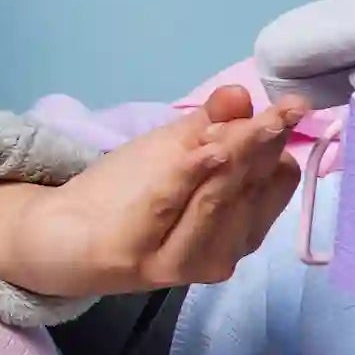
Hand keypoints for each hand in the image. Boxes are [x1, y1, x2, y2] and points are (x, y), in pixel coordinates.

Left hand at [0, 86, 306, 300]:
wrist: (63, 236)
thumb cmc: (131, 193)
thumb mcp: (179, 153)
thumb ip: (212, 125)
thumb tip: (240, 93)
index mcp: (242, 229)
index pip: (276, 181)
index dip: (281, 144)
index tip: (291, 108)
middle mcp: (221, 253)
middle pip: (249, 189)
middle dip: (264, 147)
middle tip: (282, 109)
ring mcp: (181, 261)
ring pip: (218, 200)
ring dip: (235, 160)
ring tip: (250, 124)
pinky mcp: (138, 257)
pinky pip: (168, 208)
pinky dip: (188, 177)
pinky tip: (205, 151)